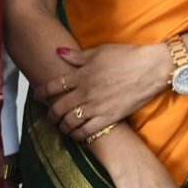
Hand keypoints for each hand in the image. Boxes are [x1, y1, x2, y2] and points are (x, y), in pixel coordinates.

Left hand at [35, 42, 172, 140]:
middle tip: (49, 116)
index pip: (53, 86)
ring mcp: (96, 107)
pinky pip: (87, 132)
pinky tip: (77, 135)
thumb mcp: (99, 51)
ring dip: (62, 127)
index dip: (41, 92)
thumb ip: (77, 56)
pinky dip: (78, 135)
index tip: (37, 95)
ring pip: (70, 122)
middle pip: (58, 108)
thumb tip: (59, 52)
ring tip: (62, 127)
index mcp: (81, 75)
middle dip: (50, 114)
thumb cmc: (127, 57)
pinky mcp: (109, 118)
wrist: (150, 68)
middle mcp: (85, 93)